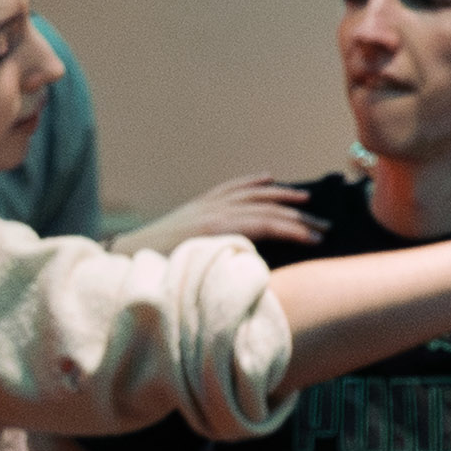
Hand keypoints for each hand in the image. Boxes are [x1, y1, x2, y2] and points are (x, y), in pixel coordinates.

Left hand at [127, 175, 320, 253]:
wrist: (126, 255)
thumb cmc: (161, 269)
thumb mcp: (198, 271)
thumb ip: (228, 265)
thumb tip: (260, 267)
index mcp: (216, 229)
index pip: (267, 225)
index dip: (295, 233)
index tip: (317, 242)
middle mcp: (215, 211)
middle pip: (266, 209)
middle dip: (298, 217)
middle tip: (324, 227)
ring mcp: (207, 204)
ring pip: (252, 193)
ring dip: (282, 196)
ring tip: (306, 200)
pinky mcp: (199, 203)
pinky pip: (232, 187)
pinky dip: (252, 182)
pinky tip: (269, 178)